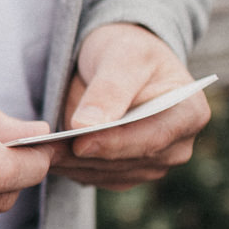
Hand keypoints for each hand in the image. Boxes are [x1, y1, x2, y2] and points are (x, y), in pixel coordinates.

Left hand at [51, 23, 210, 189]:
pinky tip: (48, 154)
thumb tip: (87, 126)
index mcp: (190, 113)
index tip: (79, 142)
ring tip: (38, 150)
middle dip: (85, 156)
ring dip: (72, 165)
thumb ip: (109, 89)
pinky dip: (70, 168)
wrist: (118, 61)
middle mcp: (177, 146)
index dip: (115, 143)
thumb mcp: (121, 56)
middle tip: (43, 148)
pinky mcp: (125, 172)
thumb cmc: (127, 51)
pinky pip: (95, 178)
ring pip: (107, 174)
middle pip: (127, 161)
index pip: (152, 139)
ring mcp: (152, 164)